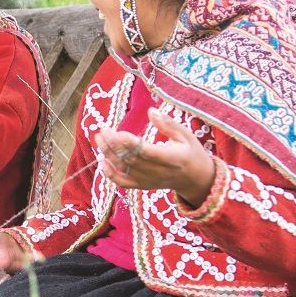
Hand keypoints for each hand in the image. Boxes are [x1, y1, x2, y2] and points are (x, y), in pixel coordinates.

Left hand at [94, 107, 216, 206]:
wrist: (196, 179)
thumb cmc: (191, 152)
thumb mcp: (186, 135)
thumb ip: (168, 124)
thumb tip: (151, 110)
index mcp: (173, 158)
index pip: (148, 152)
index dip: (131, 144)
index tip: (118, 132)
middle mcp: (159, 172)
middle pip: (132, 159)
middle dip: (114, 145)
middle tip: (103, 130)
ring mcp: (150, 180)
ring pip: (124, 169)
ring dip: (109, 154)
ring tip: (99, 138)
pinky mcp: (143, 186)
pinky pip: (123, 183)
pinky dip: (110, 174)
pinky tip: (102, 161)